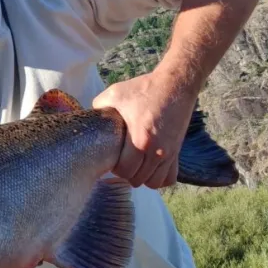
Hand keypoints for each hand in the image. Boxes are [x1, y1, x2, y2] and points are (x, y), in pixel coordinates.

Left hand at [92, 70, 195, 188]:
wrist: (175, 85)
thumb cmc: (144, 89)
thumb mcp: (115, 94)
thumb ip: (99, 107)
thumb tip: (90, 118)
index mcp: (140, 139)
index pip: (125, 171)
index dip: (115, 168)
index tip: (113, 158)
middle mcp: (156, 150)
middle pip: (137, 179)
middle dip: (127, 173)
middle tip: (122, 161)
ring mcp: (169, 153)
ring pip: (153, 183)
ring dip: (142, 177)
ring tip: (135, 165)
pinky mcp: (177, 152)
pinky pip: (169, 178)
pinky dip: (159, 177)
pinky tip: (150, 168)